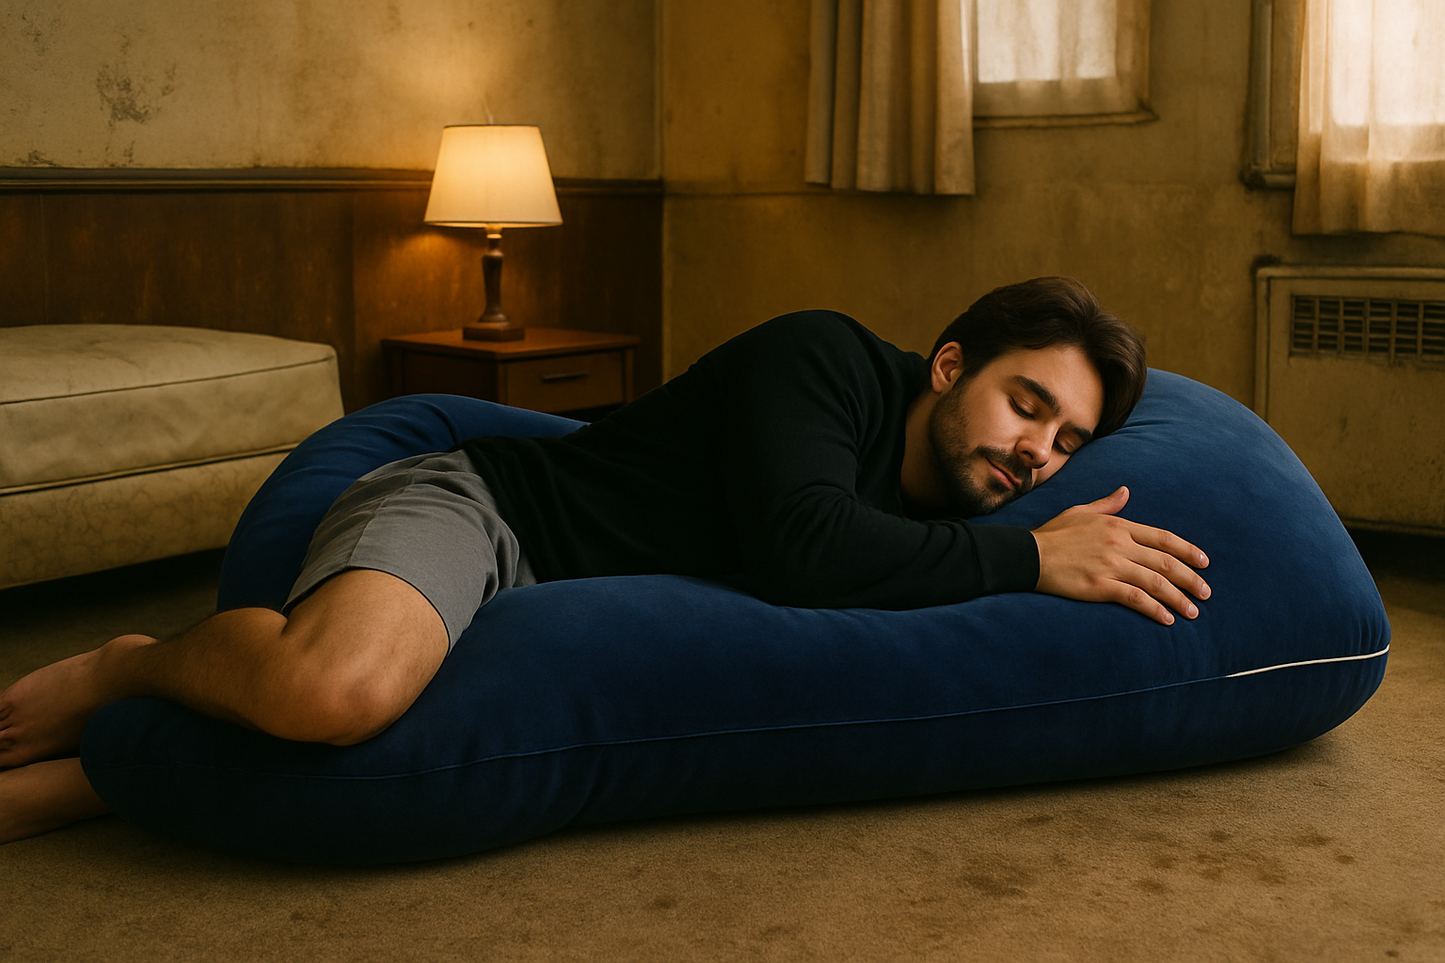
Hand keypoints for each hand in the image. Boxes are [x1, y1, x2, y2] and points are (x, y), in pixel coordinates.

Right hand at [1031, 486, 1210, 625]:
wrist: (1027, 555)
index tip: (1204, 563)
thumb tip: (1126, 491)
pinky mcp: (1100, 585)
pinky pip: (1135, 598)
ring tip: (1193, 612)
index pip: (1163, 538)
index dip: (1187, 551)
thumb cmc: (1052, 535)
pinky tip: (1167, 619)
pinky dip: (1155, 609)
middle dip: (1191, 579)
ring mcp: (1110, 565)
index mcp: (1118, 526)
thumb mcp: (1080, 512)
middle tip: (1206, 593)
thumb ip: (1108, 505)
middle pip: (1165, 562)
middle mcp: (1119, 544)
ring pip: (1156, 582)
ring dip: (1178, 598)